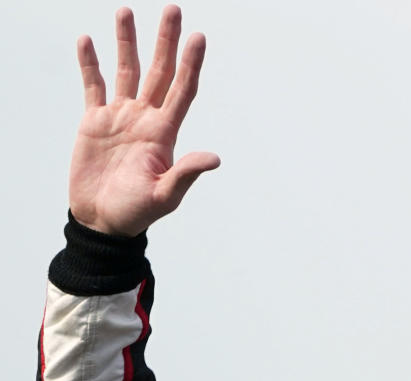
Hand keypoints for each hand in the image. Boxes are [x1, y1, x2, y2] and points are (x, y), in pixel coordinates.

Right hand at [68, 5, 219, 235]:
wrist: (101, 221)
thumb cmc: (136, 213)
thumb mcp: (165, 195)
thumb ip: (186, 173)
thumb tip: (214, 158)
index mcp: (164, 133)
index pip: (182, 91)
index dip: (191, 65)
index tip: (199, 38)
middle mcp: (145, 119)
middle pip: (159, 72)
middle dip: (166, 41)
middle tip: (173, 9)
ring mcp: (120, 117)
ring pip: (126, 71)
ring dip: (127, 42)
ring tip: (126, 11)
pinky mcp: (94, 121)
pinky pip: (92, 85)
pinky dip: (90, 63)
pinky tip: (87, 40)